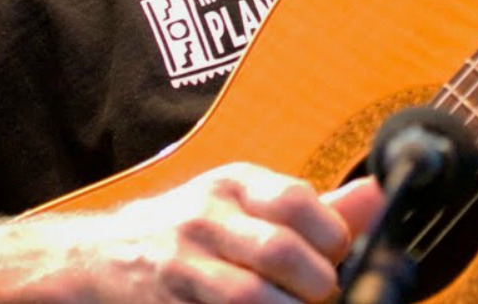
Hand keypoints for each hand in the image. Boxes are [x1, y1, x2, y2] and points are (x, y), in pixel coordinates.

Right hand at [71, 163, 383, 302]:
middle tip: (320, 293)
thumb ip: (314, 207)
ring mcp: (179, 266)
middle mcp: (203, 219)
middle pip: (280, 253)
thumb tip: (380, 195)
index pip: (295, 201)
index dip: (330, 236)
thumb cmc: (188, 231)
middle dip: (315, 283)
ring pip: (249, 297)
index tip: (337, 257)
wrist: (96, 259)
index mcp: (232, 185)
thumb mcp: (244, 203)